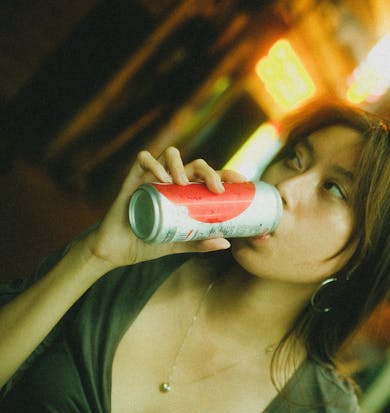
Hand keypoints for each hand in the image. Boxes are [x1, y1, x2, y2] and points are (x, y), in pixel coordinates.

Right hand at [84, 147, 246, 267]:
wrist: (116, 251)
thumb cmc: (148, 243)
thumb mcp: (179, 244)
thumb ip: (199, 242)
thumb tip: (226, 243)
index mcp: (185, 193)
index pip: (209, 176)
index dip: (227, 173)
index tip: (243, 182)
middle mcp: (171, 182)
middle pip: (194, 164)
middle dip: (209, 171)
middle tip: (217, 189)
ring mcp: (152, 179)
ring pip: (170, 155)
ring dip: (181, 164)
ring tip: (185, 184)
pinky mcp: (132, 181)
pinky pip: (142, 161)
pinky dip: (153, 164)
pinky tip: (162, 178)